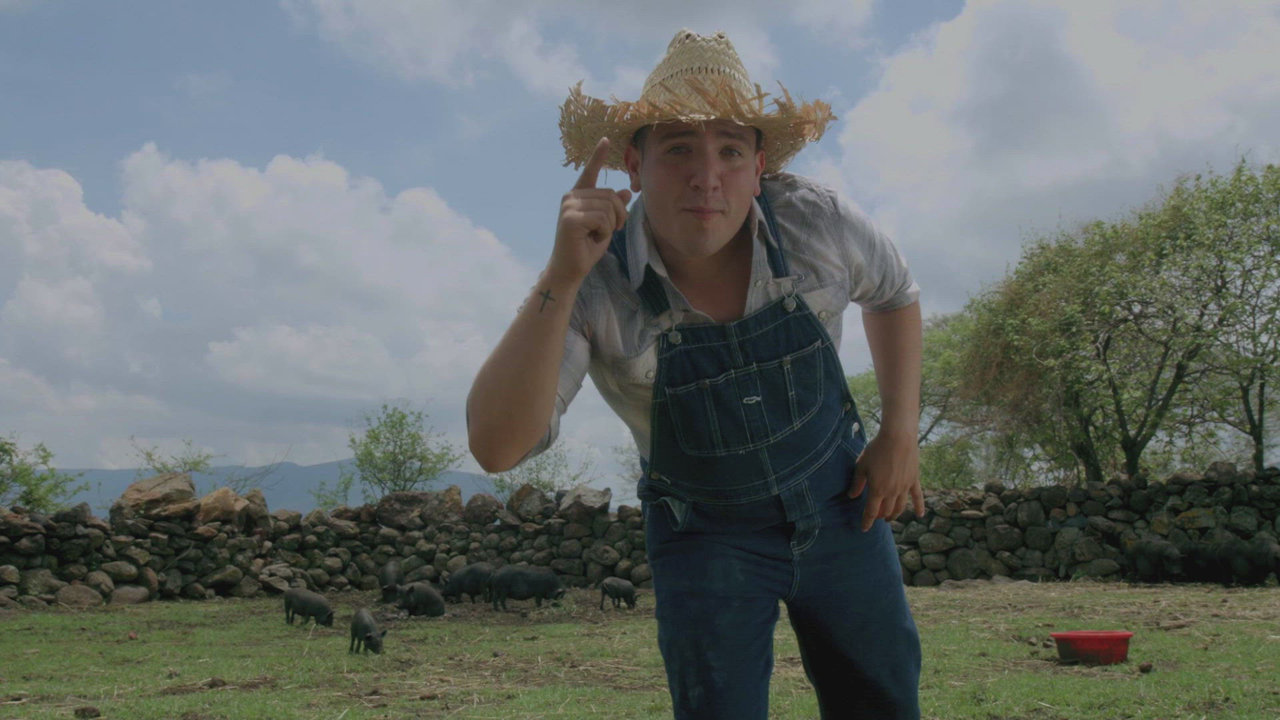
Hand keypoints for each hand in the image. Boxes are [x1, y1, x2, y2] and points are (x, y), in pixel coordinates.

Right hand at [549, 137, 632, 282]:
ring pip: (609, 207)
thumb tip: (626, 191)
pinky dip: (604, 232)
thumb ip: (613, 208)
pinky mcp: (570, 218)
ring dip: (611, 226)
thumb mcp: (606, 225)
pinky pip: (602, 218)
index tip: (606, 139)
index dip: (598, 155)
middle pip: (611, 195)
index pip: (590, 171)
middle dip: (618, 215)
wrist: (570, 269)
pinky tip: (591, 238)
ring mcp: (569, 206)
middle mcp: (571, 196)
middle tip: (610, 231)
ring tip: (597, 235)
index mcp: (578, 195)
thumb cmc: (586, 248)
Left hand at [847, 429, 923, 531]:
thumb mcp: (862, 466)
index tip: (864, 529)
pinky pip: (918, 497)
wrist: (898, 437)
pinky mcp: (914, 480)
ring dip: (895, 514)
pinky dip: (919, 507)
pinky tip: (920, 515)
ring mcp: (905, 487)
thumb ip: (857, 483)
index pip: (871, 511)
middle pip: (886, 510)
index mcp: (877, 490)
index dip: (867, 521)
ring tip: (890, 518)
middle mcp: (892, 492)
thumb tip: (852, 496)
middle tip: (878, 517)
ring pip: (900, 507)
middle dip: (881, 516)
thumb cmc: (877, 449)